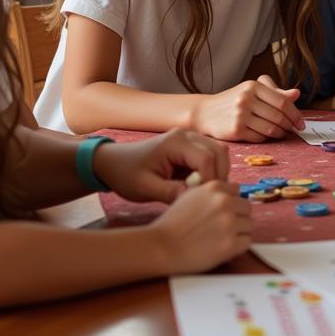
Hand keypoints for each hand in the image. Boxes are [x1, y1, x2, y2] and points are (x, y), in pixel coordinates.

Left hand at [95, 128, 228, 203]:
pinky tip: (198, 187)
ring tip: (202, 193)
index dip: (210, 181)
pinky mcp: (192, 146)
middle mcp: (188, 135)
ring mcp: (191, 138)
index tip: (201, 200)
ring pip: (220, 153)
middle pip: (220, 152)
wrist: (114, 163)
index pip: (207, 159)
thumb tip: (196, 200)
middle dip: (219, 176)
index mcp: (176, 142)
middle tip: (207, 198)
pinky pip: (212, 156)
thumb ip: (170, 192)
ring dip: (218, 173)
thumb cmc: (127, 174)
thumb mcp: (145, 188)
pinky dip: (212, 171)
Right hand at [152, 180, 252, 272]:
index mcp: (215, 187)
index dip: (230, 204)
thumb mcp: (190, 195)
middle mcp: (224, 202)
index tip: (221, 214)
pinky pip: (247, 242)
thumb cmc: (173, 223)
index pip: (237, 192)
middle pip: (247, 208)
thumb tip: (235, 191)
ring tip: (221, 239)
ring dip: (239, 233)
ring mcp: (229, 222)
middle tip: (222, 229)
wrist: (161, 246)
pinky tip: (223, 249)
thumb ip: (212, 191)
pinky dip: (238, 247)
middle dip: (238, 218)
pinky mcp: (230, 244)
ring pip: (249, 225)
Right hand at [194, 76, 304, 141]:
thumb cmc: (234, 102)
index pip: (282, 101)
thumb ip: (275, 93)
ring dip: (280, 134)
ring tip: (281, 134)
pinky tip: (266, 136)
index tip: (301, 123)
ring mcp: (240, 114)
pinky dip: (267, 139)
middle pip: (279, 116)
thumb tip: (296, 94)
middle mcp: (246, 98)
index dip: (295, 114)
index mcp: (253, 86)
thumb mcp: (252, 92)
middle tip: (292, 130)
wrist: (205, 112)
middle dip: (289, 126)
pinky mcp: (235, 130)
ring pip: (271, 128)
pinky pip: (260, 137)